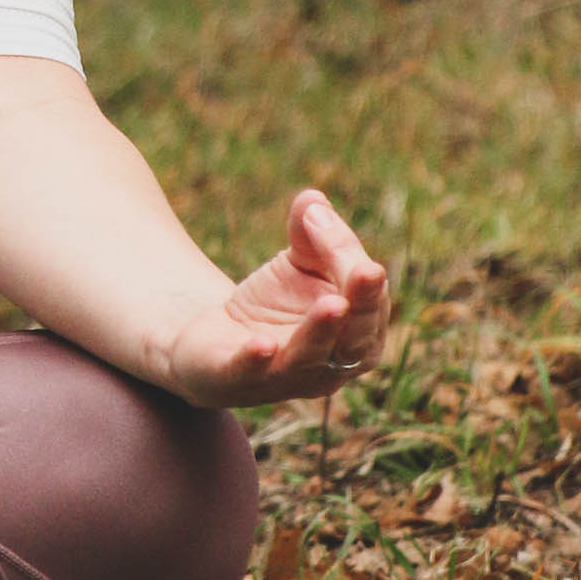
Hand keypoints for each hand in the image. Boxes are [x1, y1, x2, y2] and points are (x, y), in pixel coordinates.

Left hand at [161, 190, 390, 407]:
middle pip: (354, 338)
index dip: (348, 257)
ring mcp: (283, 379)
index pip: (366, 299)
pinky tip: (262, 345)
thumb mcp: (296, 263)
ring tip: (332, 304)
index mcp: (357, 338)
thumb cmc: (274, 304)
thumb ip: (309, 232)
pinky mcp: (234, 379)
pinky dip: (256, 360)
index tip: (319, 216)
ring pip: (308, 359)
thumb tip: (313, 200)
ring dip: (319, 332)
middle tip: (366, 271)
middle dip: (361, 303)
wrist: (214, 341)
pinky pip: (249, 374)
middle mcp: (330, 368)